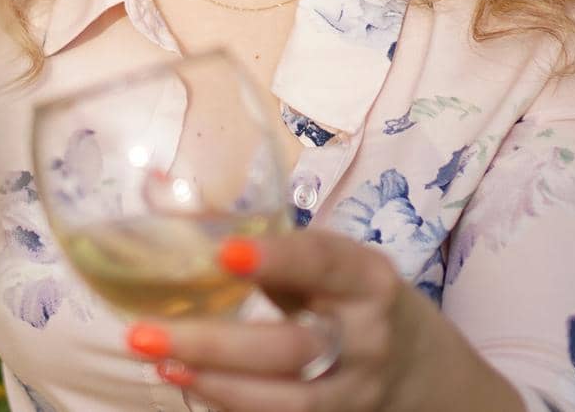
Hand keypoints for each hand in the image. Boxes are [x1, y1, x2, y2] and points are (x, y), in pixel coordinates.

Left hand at [122, 229, 525, 411]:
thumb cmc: (358, 299)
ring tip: (160, 360)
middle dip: (216, 344)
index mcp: (368, 279)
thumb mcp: (332, 263)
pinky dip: (231, 405)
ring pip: (287, 401)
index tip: (225, 253)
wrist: (429, 376)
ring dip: (215, 384)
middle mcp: (367, 338)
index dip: (278, 258)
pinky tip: (189, 383)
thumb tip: (158, 185)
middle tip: (145, 331)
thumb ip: (261, 237)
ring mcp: (354, 392)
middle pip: (293, 348)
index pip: (325, 263)